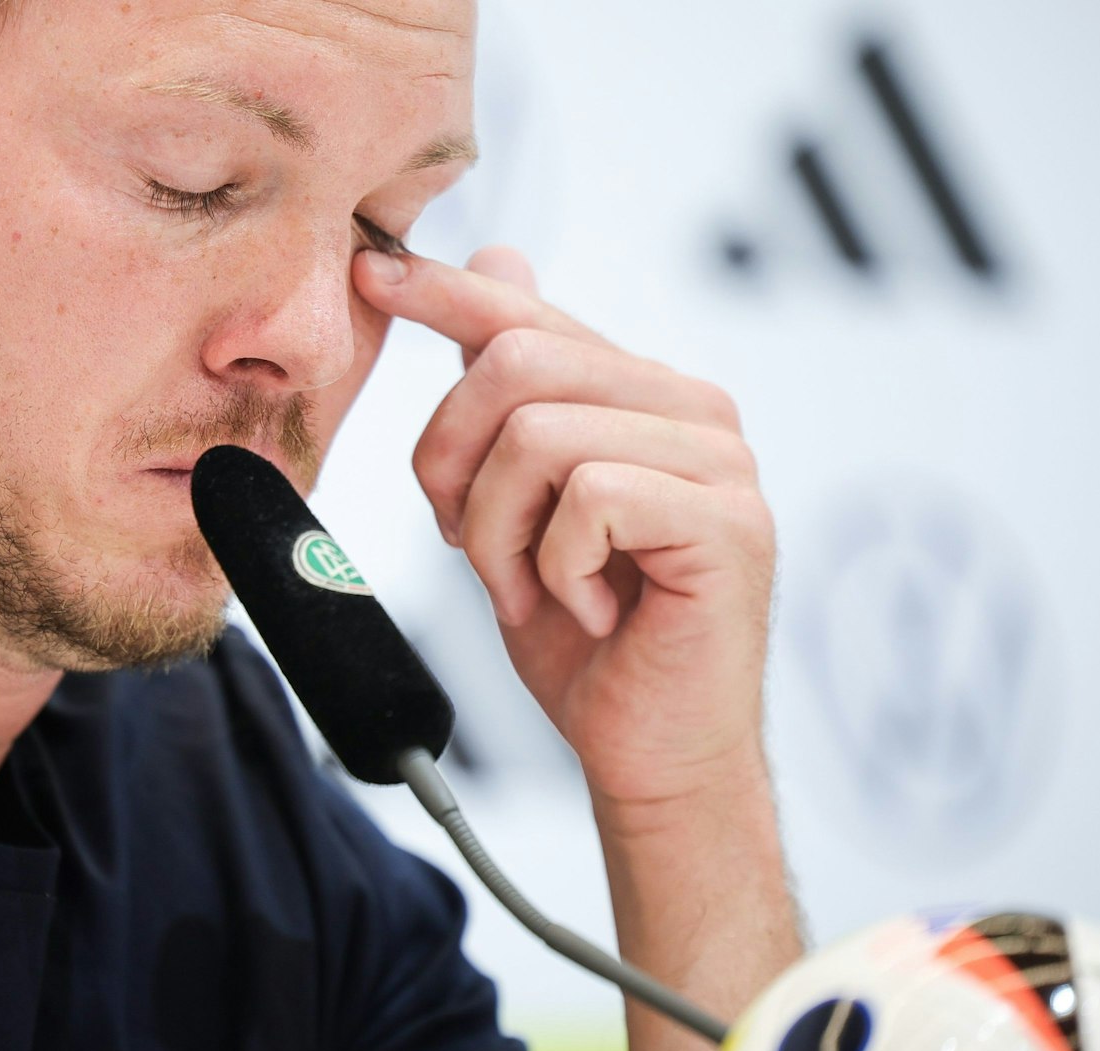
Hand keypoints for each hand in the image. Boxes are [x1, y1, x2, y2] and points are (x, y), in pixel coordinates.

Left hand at [352, 246, 775, 817]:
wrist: (649, 750)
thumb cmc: (588, 639)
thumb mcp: (521, 506)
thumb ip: (512, 400)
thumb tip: (501, 252)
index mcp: (642, 394)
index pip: (529, 312)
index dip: (443, 290)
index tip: (370, 274)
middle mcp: (692, 408)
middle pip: (515, 362)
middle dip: (453, 464)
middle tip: (466, 544)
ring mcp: (720, 460)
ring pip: (538, 434)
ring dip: (498, 534)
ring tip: (534, 591)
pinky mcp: (728, 520)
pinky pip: (588, 497)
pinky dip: (555, 568)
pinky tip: (587, 610)